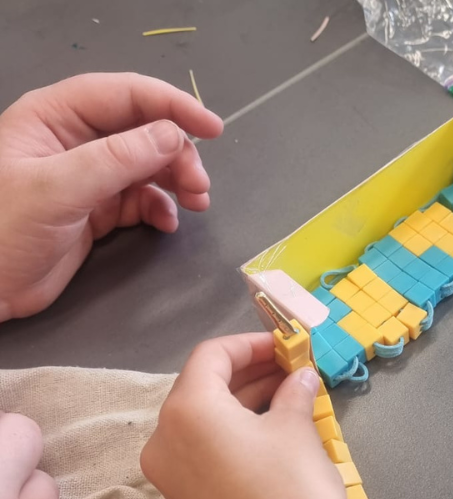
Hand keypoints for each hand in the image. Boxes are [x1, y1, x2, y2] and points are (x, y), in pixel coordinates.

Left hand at [0, 73, 223, 321]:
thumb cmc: (1, 231)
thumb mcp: (56, 190)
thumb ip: (116, 160)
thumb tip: (173, 136)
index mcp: (55, 117)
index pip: (125, 94)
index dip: (172, 105)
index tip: (212, 127)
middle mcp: (75, 140)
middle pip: (144, 130)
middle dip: (178, 153)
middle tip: (199, 186)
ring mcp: (88, 176)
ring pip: (148, 165)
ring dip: (177, 181)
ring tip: (197, 203)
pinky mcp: (96, 210)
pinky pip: (141, 199)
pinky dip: (161, 208)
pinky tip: (167, 223)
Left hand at [141, 333, 379, 498]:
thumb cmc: (291, 486)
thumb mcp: (296, 428)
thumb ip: (294, 391)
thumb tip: (300, 376)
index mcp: (185, 409)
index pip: (211, 356)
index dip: (250, 343)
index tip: (284, 342)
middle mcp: (164, 436)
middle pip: (203, 384)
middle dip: (249, 370)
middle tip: (291, 364)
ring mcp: (169, 470)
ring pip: (204, 415)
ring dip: (244, 398)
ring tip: (289, 389)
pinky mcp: (184, 494)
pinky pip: (204, 444)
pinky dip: (234, 427)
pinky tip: (272, 422)